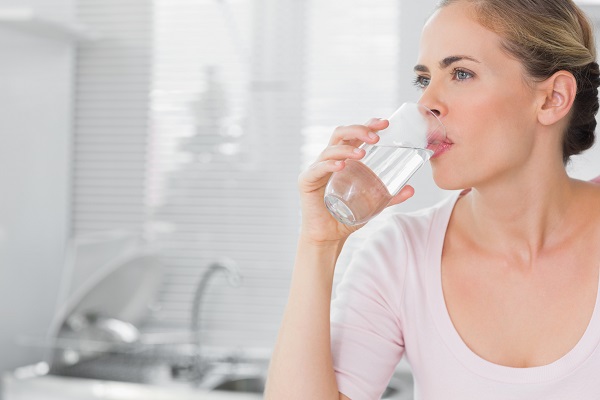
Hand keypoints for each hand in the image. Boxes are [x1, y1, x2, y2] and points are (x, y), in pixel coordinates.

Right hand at [298, 118, 414, 243]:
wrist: (328, 237)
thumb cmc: (346, 217)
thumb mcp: (373, 204)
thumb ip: (390, 196)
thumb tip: (411, 189)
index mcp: (343, 159)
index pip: (354, 135)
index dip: (368, 125)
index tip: (385, 123)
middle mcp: (329, 160)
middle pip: (341, 134)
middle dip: (358, 130)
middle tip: (376, 136)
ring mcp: (317, 169)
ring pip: (330, 149)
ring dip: (347, 149)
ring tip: (363, 154)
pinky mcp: (307, 182)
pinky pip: (318, 168)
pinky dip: (329, 164)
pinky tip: (341, 165)